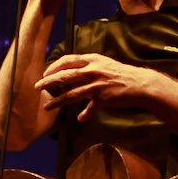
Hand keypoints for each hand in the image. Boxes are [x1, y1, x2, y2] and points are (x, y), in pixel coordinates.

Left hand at [34, 52, 165, 121]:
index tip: (45, 73)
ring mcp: (97, 85)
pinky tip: (80, 119)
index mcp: (92, 60)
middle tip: (37, 87)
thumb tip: (73, 72)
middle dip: (48, 81)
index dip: (54, 67)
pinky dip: (85, 115)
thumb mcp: (105, 64)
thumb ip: (89, 67)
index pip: (68, 60)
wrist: (140, 84)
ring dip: (57, 101)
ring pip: (71, 93)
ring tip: (47, 106)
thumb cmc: (121, 74)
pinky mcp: (103, 98)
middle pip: (65, 76)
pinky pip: (89, 109)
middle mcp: (93, 70)